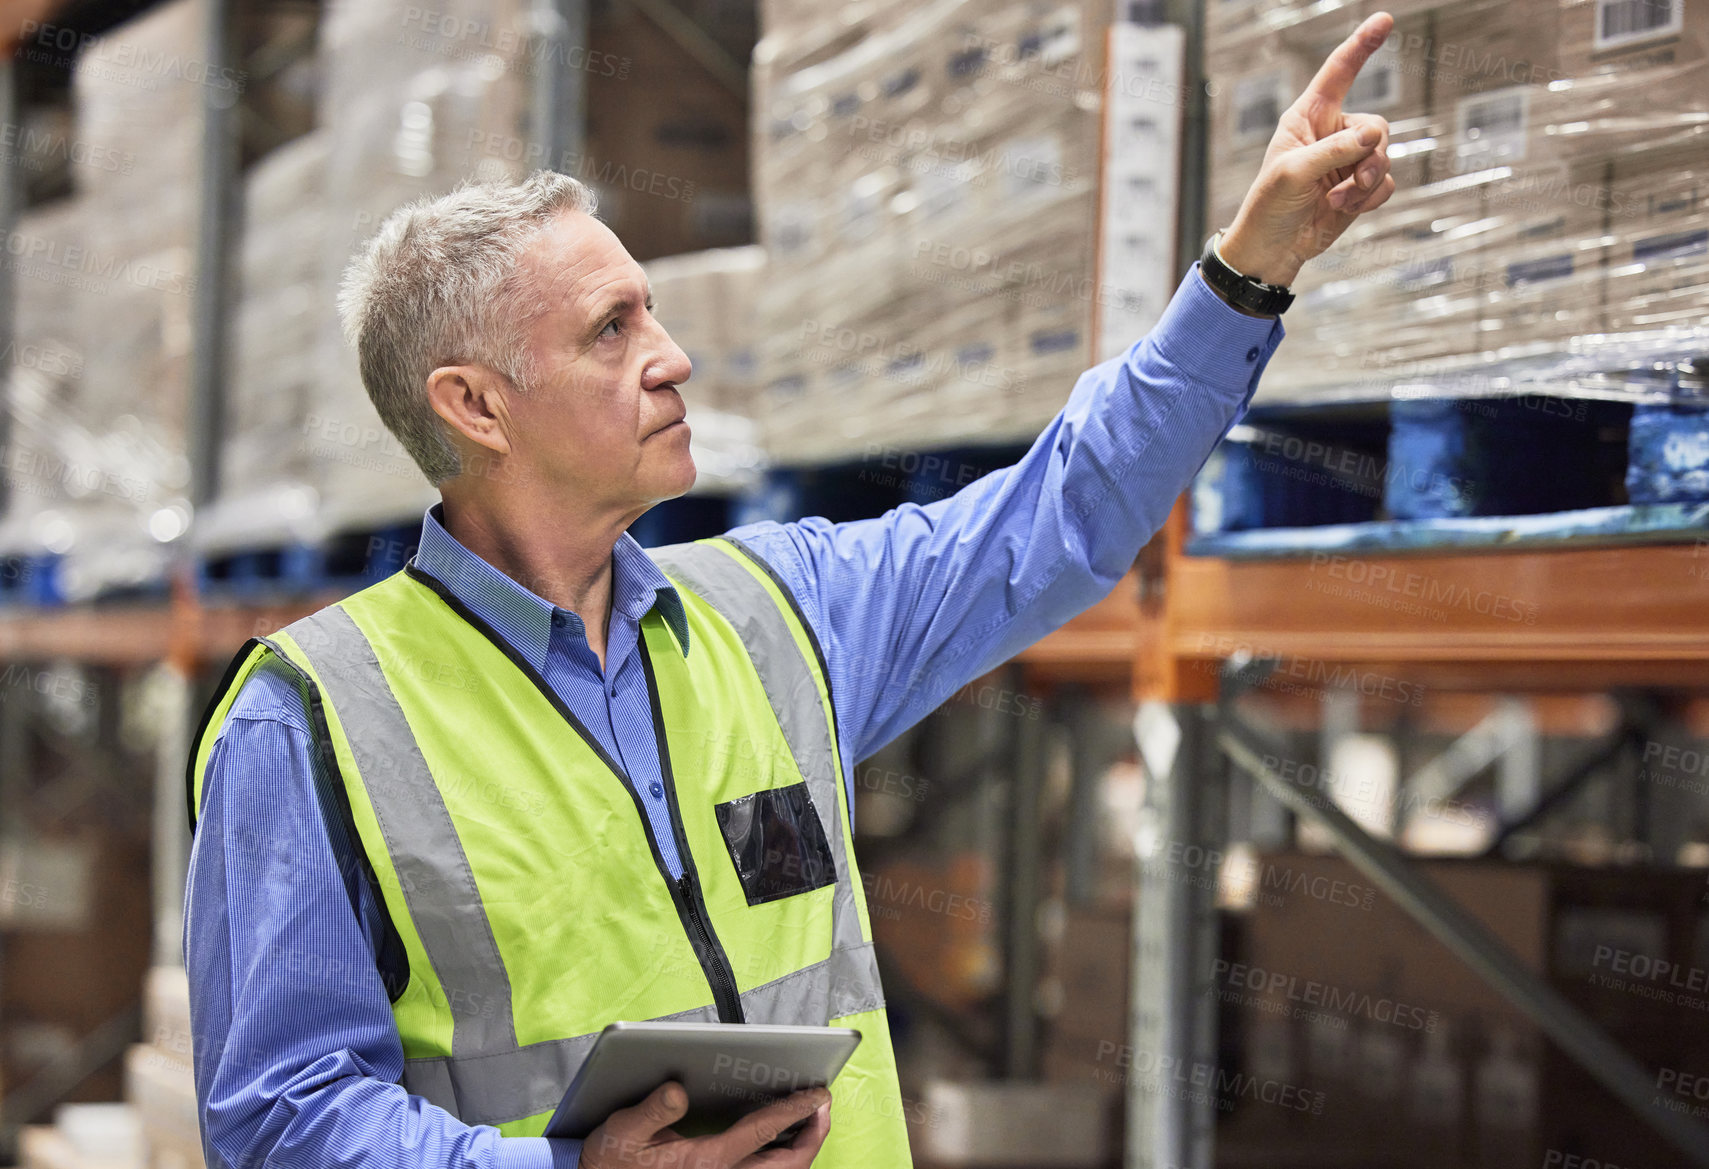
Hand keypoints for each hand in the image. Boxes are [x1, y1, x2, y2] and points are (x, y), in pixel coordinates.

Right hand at [581, 1080, 832, 1168]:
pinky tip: (785, 1141)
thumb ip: (651, 1110)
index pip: (762, 1133)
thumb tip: (678, 1089)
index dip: (794, 1110)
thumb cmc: (612, 1162)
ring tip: (813, 1121)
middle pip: (787, 1165)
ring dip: (803, 1150)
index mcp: (706, 1163)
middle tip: (825, 1106)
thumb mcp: (622, 1132)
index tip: (817, 1093)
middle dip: (814, 1136)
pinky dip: (784, 1160)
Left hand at [1219, 12, 1398, 286]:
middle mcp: (1331, 134)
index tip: (1383, 21)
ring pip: (1384, 157)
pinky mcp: (1359, 188)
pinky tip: (1343, 210)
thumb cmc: (1269, 207)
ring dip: (1366, 183)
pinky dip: (1369, 199)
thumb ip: (1334, 150)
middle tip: (1351, 180)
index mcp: (1308, 117)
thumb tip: (1375, 137)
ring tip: (1337, 201)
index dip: (1361, 46)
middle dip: (1370, 154)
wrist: (1273, 250)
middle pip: (1376, 126)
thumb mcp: (1293, 173)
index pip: (1338, 72)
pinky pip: (1386, 184)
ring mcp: (1347, 161)